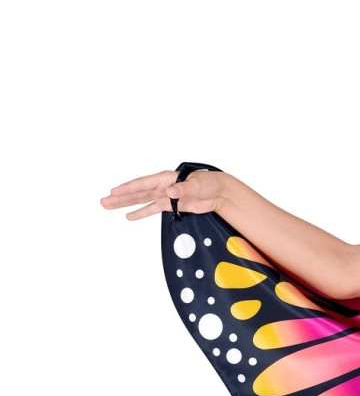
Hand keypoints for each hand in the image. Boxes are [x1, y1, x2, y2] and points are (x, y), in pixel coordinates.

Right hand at [100, 169, 226, 219]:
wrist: (219, 192)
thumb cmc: (209, 183)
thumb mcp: (197, 185)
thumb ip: (183, 189)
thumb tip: (169, 192)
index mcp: (166, 179)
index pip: (142, 184)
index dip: (128, 188)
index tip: (114, 191)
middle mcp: (162, 186)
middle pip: (137, 192)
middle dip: (120, 197)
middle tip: (104, 201)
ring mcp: (165, 196)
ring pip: (141, 200)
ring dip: (126, 204)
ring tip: (109, 206)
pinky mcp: (172, 205)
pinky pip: (152, 209)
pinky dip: (141, 213)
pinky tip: (129, 217)